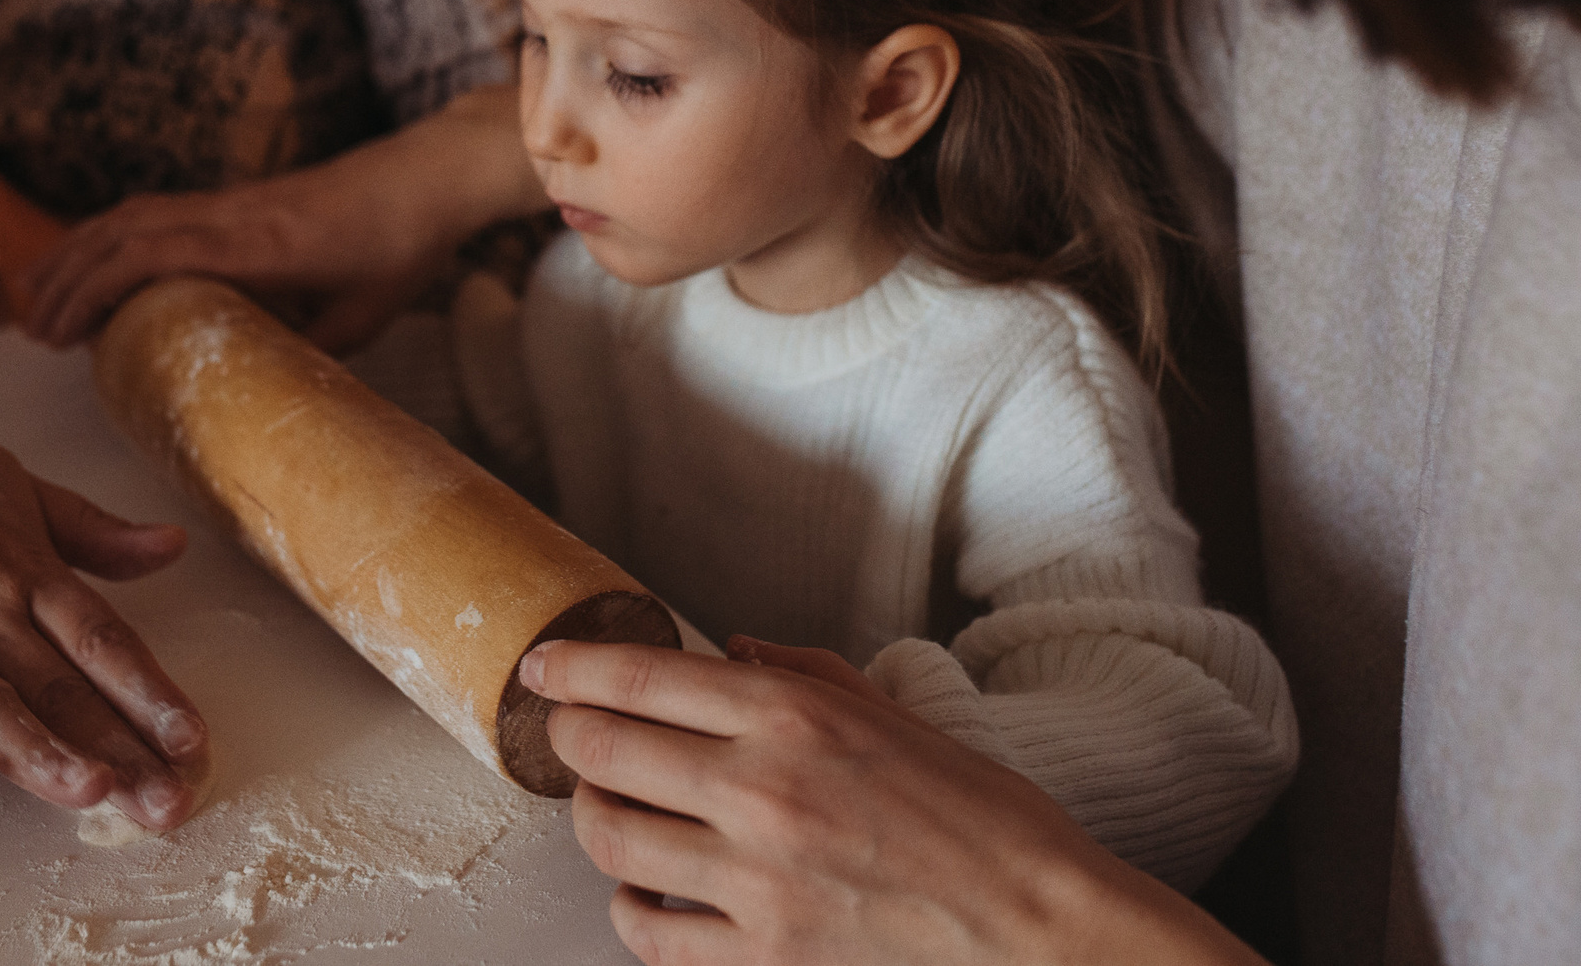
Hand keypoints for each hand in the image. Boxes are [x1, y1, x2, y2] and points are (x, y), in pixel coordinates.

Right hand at [0, 392, 211, 828]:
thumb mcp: (11, 485)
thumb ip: (90, 531)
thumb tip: (172, 546)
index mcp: (20, 569)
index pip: (101, 640)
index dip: (150, 692)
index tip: (194, 741)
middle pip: (56, 686)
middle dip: (117, 747)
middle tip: (166, 802)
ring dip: (34, 749)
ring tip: (85, 791)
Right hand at [23, 83, 544, 352]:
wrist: (426, 176)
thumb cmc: (400, 248)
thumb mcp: (361, 320)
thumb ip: (309, 354)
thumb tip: (266, 400)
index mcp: (255, 244)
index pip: (149, 252)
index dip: (93, 288)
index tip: (59, 333)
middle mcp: (231, 214)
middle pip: (122, 231)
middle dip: (67, 278)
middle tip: (34, 332)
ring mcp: (232, 201)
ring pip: (132, 214)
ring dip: (79, 250)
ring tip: (38, 295)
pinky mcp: (239, 198)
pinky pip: (159, 209)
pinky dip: (114, 234)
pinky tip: (97, 260)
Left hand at [518, 640, 1261, 965]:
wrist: (1037, 920)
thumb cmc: (979, 814)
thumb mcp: (892, 710)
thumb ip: (802, 670)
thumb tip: (729, 646)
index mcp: (794, 714)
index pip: (640, 676)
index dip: (571, 669)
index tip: (543, 668)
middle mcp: (761, 788)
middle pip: (604, 752)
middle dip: (568, 738)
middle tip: (567, 735)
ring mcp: (757, 879)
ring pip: (611, 840)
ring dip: (589, 818)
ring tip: (601, 808)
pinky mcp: (764, 955)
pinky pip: (650, 932)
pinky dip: (627, 907)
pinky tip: (639, 888)